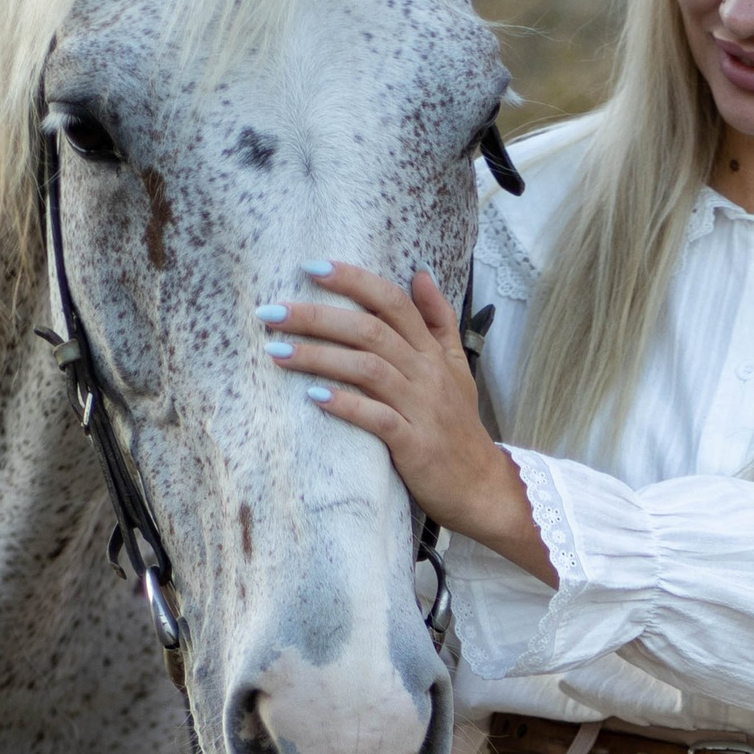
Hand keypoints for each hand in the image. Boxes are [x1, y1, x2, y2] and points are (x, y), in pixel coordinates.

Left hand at [259, 264, 553, 580]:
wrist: (482, 487)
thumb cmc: (459, 426)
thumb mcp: (456, 367)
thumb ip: (439, 321)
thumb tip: (420, 275)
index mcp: (431, 352)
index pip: (393, 302)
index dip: (353, 280)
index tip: (311, 267)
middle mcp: (426, 374)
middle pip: (370, 331)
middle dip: (317, 316)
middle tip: (271, 311)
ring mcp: (421, 409)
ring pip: (368, 369)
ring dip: (319, 357)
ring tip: (276, 350)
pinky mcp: (414, 445)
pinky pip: (377, 419)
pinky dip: (345, 404)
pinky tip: (313, 395)